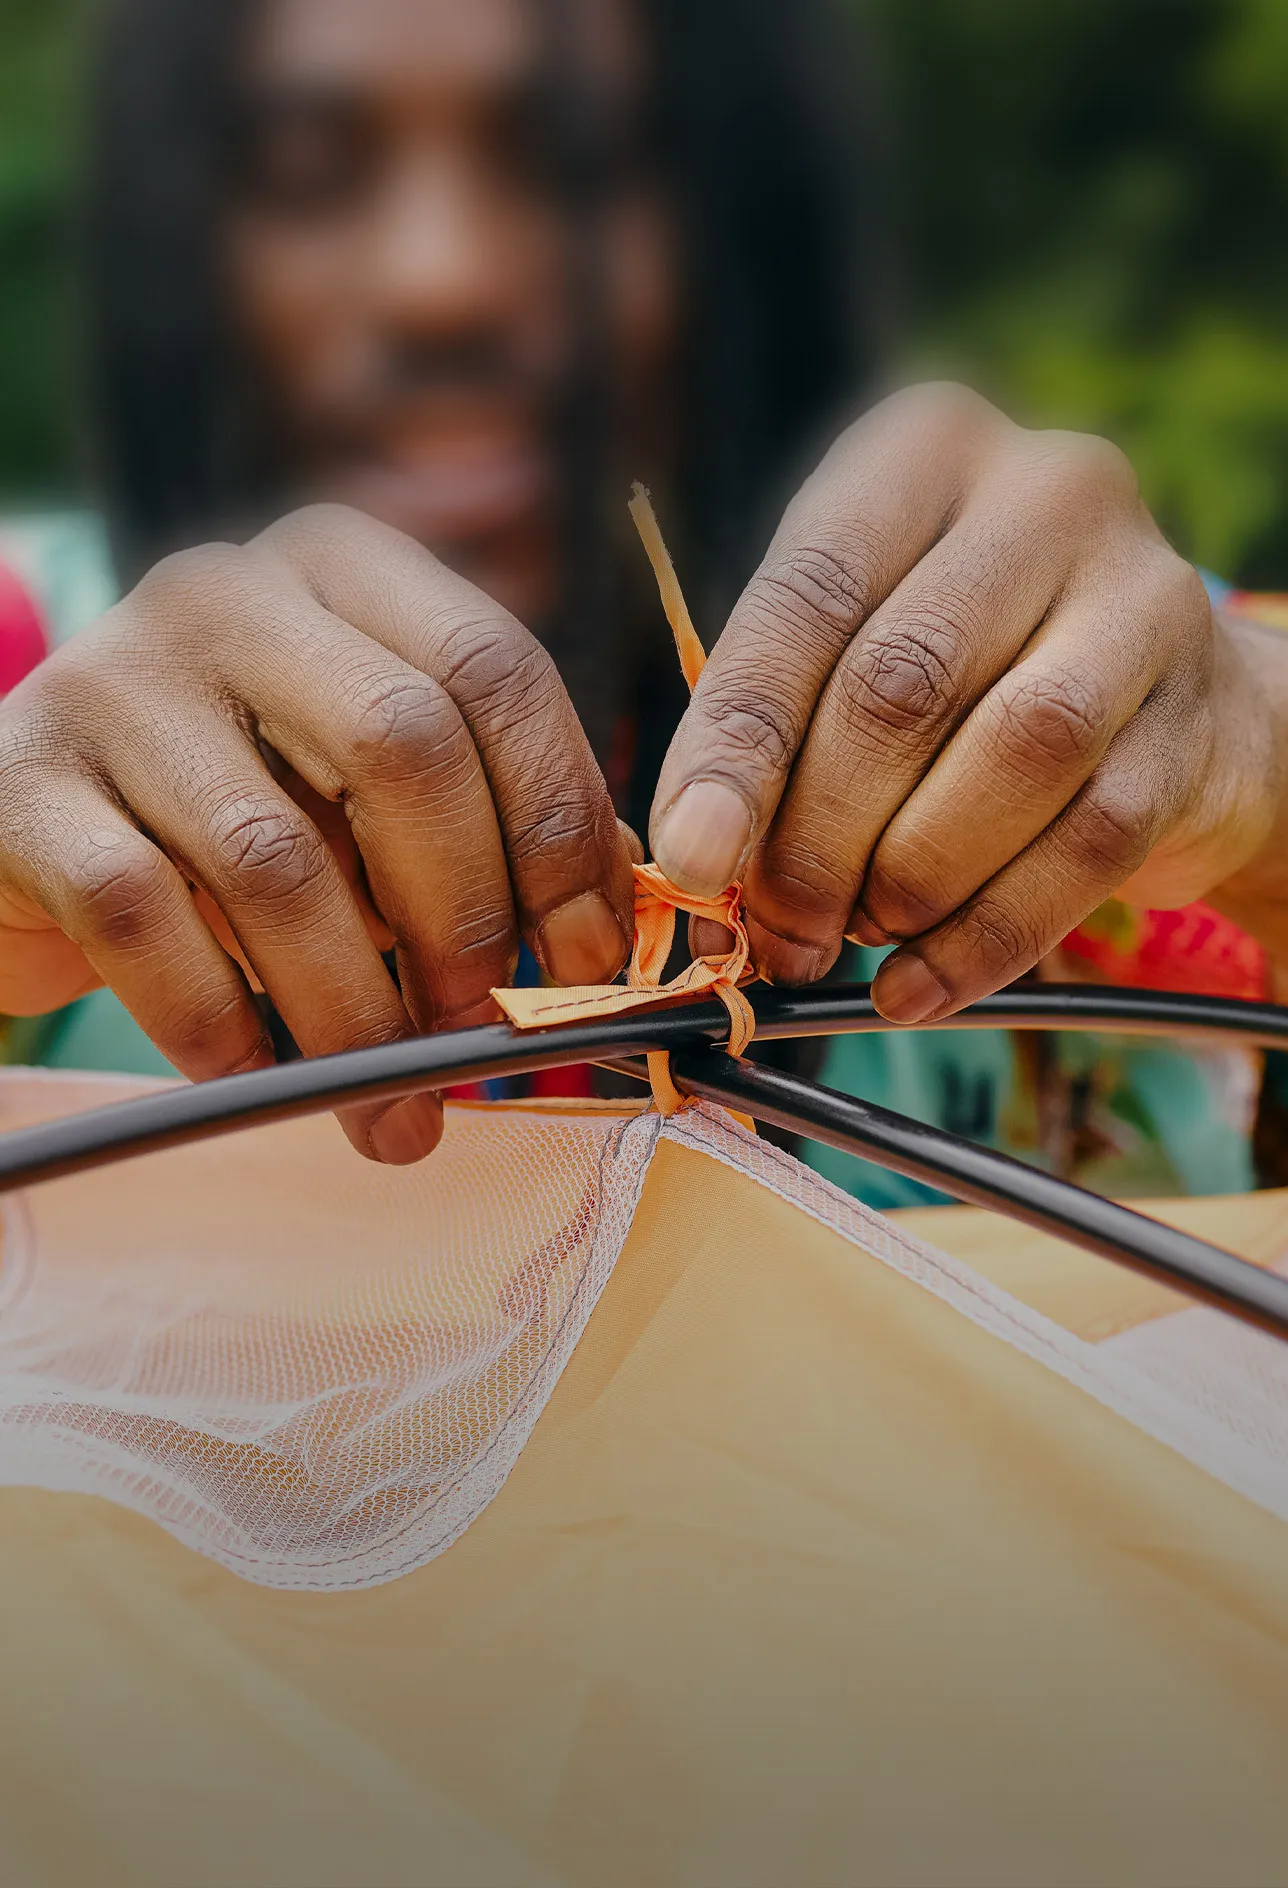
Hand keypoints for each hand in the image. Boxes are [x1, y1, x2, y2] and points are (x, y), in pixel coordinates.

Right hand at [0, 506, 632, 1159]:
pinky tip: (267, 1085)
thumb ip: (495, 824)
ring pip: (278, 858)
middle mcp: (225, 592)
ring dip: (357, 1012)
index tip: (591, 962)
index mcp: (341, 567)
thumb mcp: (369, 796)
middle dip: (468, 917)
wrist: (27, 837)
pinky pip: (147, 922)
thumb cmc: (238, 818)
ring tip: (394, 1114)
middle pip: (402, 746)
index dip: (563, 827)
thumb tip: (617, 920)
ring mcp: (112, 677)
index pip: (494, 668)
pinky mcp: (21, 782)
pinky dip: (225, 1029)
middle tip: (484, 1037)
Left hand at [651, 383, 1283, 1019]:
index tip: (691, 857)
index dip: (739, 744)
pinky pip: (1088, 845)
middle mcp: (1048, 492)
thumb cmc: (964, 664)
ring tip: (853, 936)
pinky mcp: (1200, 717)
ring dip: (907, 880)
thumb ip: (775, 726)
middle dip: (817, 836)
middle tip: (774, 931)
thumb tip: (699, 861)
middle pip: (903, 683)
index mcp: (925, 449)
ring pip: (1012, 756)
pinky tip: (918, 985)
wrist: (1170, 698)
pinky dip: (984, 936)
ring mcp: (1144, 597)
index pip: (808, 597)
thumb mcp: (851, 642)